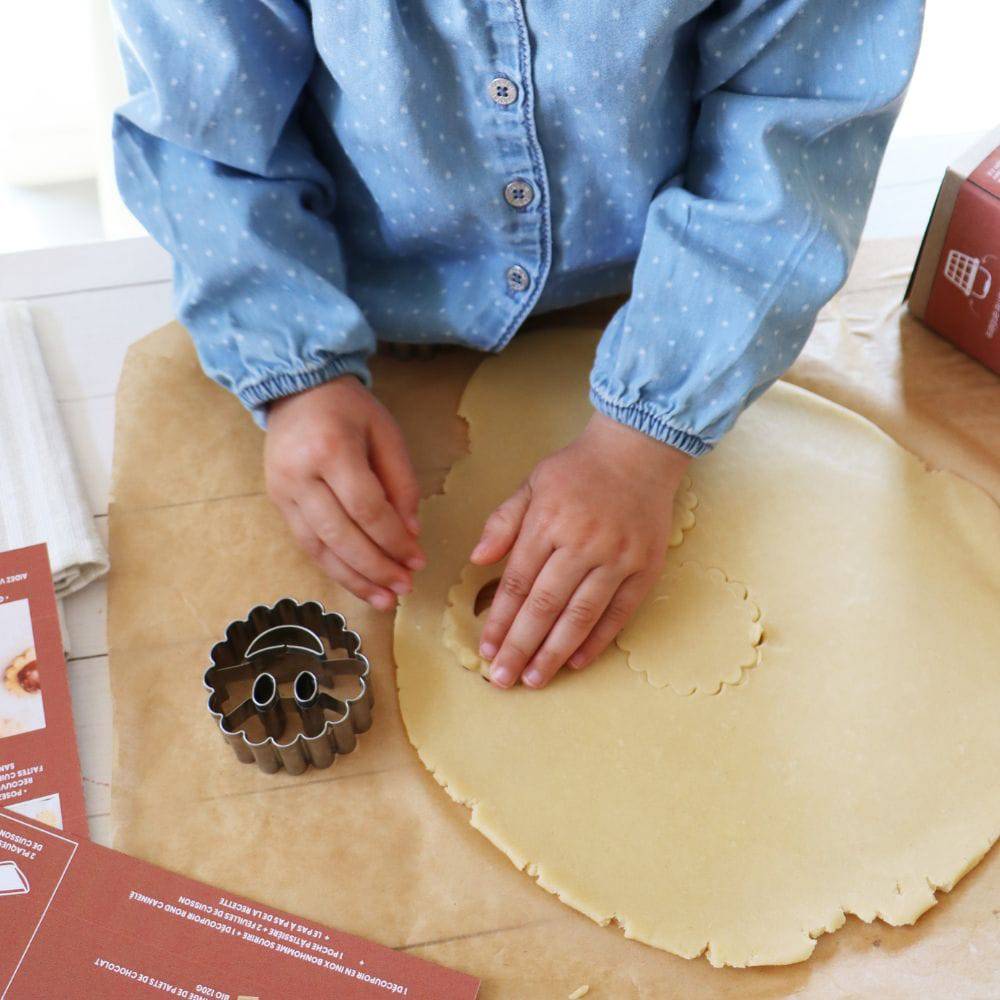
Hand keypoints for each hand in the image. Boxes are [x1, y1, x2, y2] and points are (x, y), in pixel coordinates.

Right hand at [264, 376, 424, 610]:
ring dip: (353, 579)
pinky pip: (307, 544)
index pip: (367, 509)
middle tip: (404, 589)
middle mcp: (299, 475)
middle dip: (376, 568)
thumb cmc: (349, 410)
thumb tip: (410, 535)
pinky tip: (357, 582)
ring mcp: (282, 491)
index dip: (394, 540)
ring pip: (319, 548)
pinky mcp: (277, 503)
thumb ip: (401, 484)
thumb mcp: (386, 434)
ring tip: (383, 600)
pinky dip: (334, 567)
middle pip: (341, 536)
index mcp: (331, 450)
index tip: (418, 560)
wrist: (296, 390)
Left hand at [472, 412, 689, 688]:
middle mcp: (582, 543)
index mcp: (548, 522)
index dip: (500, 619)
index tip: (486, 648)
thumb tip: (477, 560)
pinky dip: (597, 641)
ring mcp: (617, 558)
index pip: (518, 582)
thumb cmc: (579, 470)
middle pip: (545, 605)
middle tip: (503, 678)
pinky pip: (618, 613)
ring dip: (554, 652)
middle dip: (521, 646)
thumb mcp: (532, 484)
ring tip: (534, 679)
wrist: (638, 451)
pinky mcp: (645, 568)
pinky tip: (576, 662)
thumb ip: (503, 522)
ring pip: (580, 615)